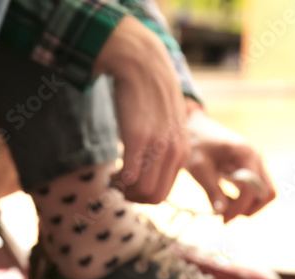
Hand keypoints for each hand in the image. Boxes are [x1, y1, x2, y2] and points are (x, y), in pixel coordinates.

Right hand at [95, 16, 189, 203]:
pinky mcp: (138, 137)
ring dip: (125, 190)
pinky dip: (118, 179)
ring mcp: (156, 146)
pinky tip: (112, 170)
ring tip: (115, 178)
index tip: (131, 187)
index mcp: (182, 151)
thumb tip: (152, 168)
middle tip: (120, 186)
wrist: (143, 63)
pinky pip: (130, 174)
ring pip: (143, 190)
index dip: (145, 196)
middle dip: (134, 198)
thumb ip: (166, 147)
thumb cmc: (152, 94)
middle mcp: (173, 151)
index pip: (165, 193)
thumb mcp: (169, 125)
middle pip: (154, 197)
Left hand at [185, 105, 275, 221]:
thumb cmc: (195, 144)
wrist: (195, 128)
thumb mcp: (199, 168)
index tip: (223, 219)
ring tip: (224, 211)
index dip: (239, 207)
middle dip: (248, 209)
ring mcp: (255, 164)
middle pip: (267, 193)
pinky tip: (224, 201)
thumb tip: (222, 212)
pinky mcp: (250, 169)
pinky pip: (255, 190)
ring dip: (247, 206)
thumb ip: (211, 189)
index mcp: (246, 154)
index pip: (253, 189)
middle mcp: (256, 159)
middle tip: (226, 217)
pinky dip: (244, 201)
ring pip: (263, 194)